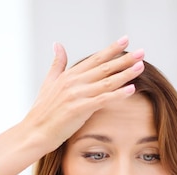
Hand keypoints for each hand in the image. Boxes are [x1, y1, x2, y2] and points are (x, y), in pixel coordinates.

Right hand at [23, 36, 144, 155]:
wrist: (34, 133)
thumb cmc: (42, 113)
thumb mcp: (48, 83)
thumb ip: (57, 64)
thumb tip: (57, 44)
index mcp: (69, 75)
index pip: (94, 59)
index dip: (111, 49)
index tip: (126, 40)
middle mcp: (74, 82)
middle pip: (104, 68)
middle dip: (124, 59)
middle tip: (142, 52)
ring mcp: (76, 95)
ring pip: (106, 82)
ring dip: (125, 74)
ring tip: (141, 66)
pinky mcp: (78, 109)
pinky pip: (102, 99)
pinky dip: (117, 94)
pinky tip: (131, 90)